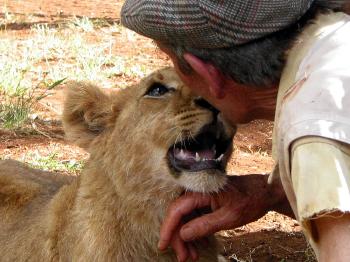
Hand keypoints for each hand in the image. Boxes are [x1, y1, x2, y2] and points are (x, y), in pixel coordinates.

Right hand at [158, 174, 288, 260]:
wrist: (263, 191)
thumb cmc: (249, 201)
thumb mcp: (229, 217)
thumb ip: (205, 225)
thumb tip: (182, 234)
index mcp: (201, 191)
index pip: (176, 210)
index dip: (168, 229)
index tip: (162, 246)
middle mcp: (197, 192)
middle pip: (178, 216)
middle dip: (178, 238)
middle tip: (183, 258)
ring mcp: (200, 197)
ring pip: (185, 219)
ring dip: (186, 238)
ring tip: (192, 257)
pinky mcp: (204, 202)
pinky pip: (193, 218)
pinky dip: (194, 233)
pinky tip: (199, 247)